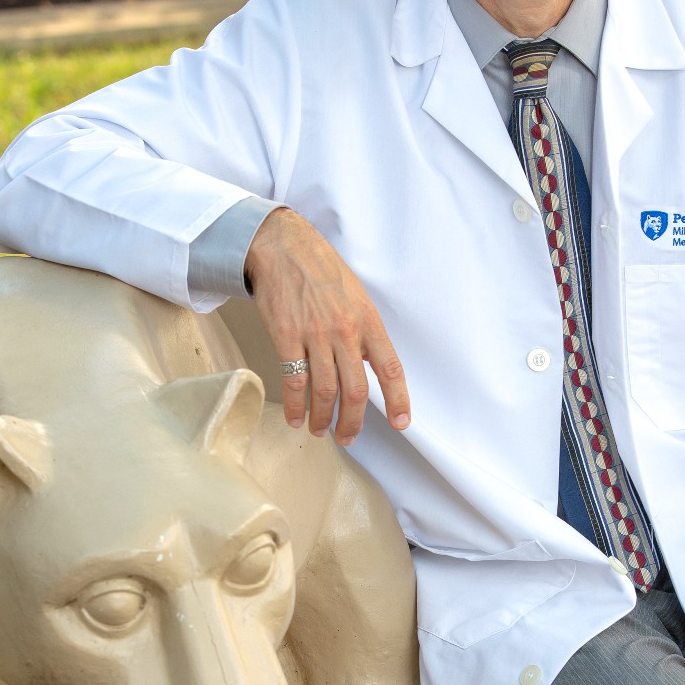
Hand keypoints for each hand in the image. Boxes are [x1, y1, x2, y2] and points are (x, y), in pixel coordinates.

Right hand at [244, 209, 409, 445]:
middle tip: (348, 437)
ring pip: (324, 391)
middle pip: (354, 390)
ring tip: (320, 430)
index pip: (390, 368)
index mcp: (368, 321)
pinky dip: (295, 405)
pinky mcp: (286, 337)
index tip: (401, 423)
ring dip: (323, 418)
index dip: (398, 399)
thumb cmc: (321, 270)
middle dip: (352, 421)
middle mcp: (345, 331)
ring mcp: (314, 335)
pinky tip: (296, 417)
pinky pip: (293, 381)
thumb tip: (368, 365)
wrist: (284, 247)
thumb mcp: (357, 296)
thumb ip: (364, 331)